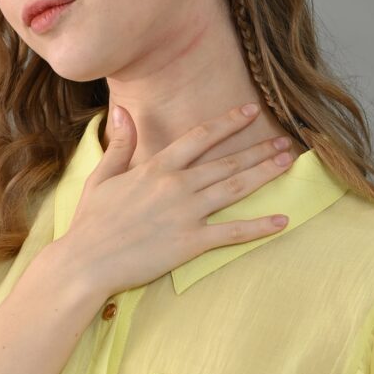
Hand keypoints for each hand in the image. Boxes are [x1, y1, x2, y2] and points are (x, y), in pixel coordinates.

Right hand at [59, 103, 295, 296]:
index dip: (228, 122)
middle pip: (227, 161)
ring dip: (265, 174)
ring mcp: (187, 213)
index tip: (250, 111)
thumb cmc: (91, 222)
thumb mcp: (102, 176)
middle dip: (259, 149)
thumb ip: (120, 144)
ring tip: (288, 163)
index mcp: (156, 167)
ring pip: (235, 188)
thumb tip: (121, 110)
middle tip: (285, 141)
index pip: (200, 137)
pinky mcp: (191, 243)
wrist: (86, 262)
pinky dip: (259, 227)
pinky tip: (282, 221)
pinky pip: (232, 233)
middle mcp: (177, 185)